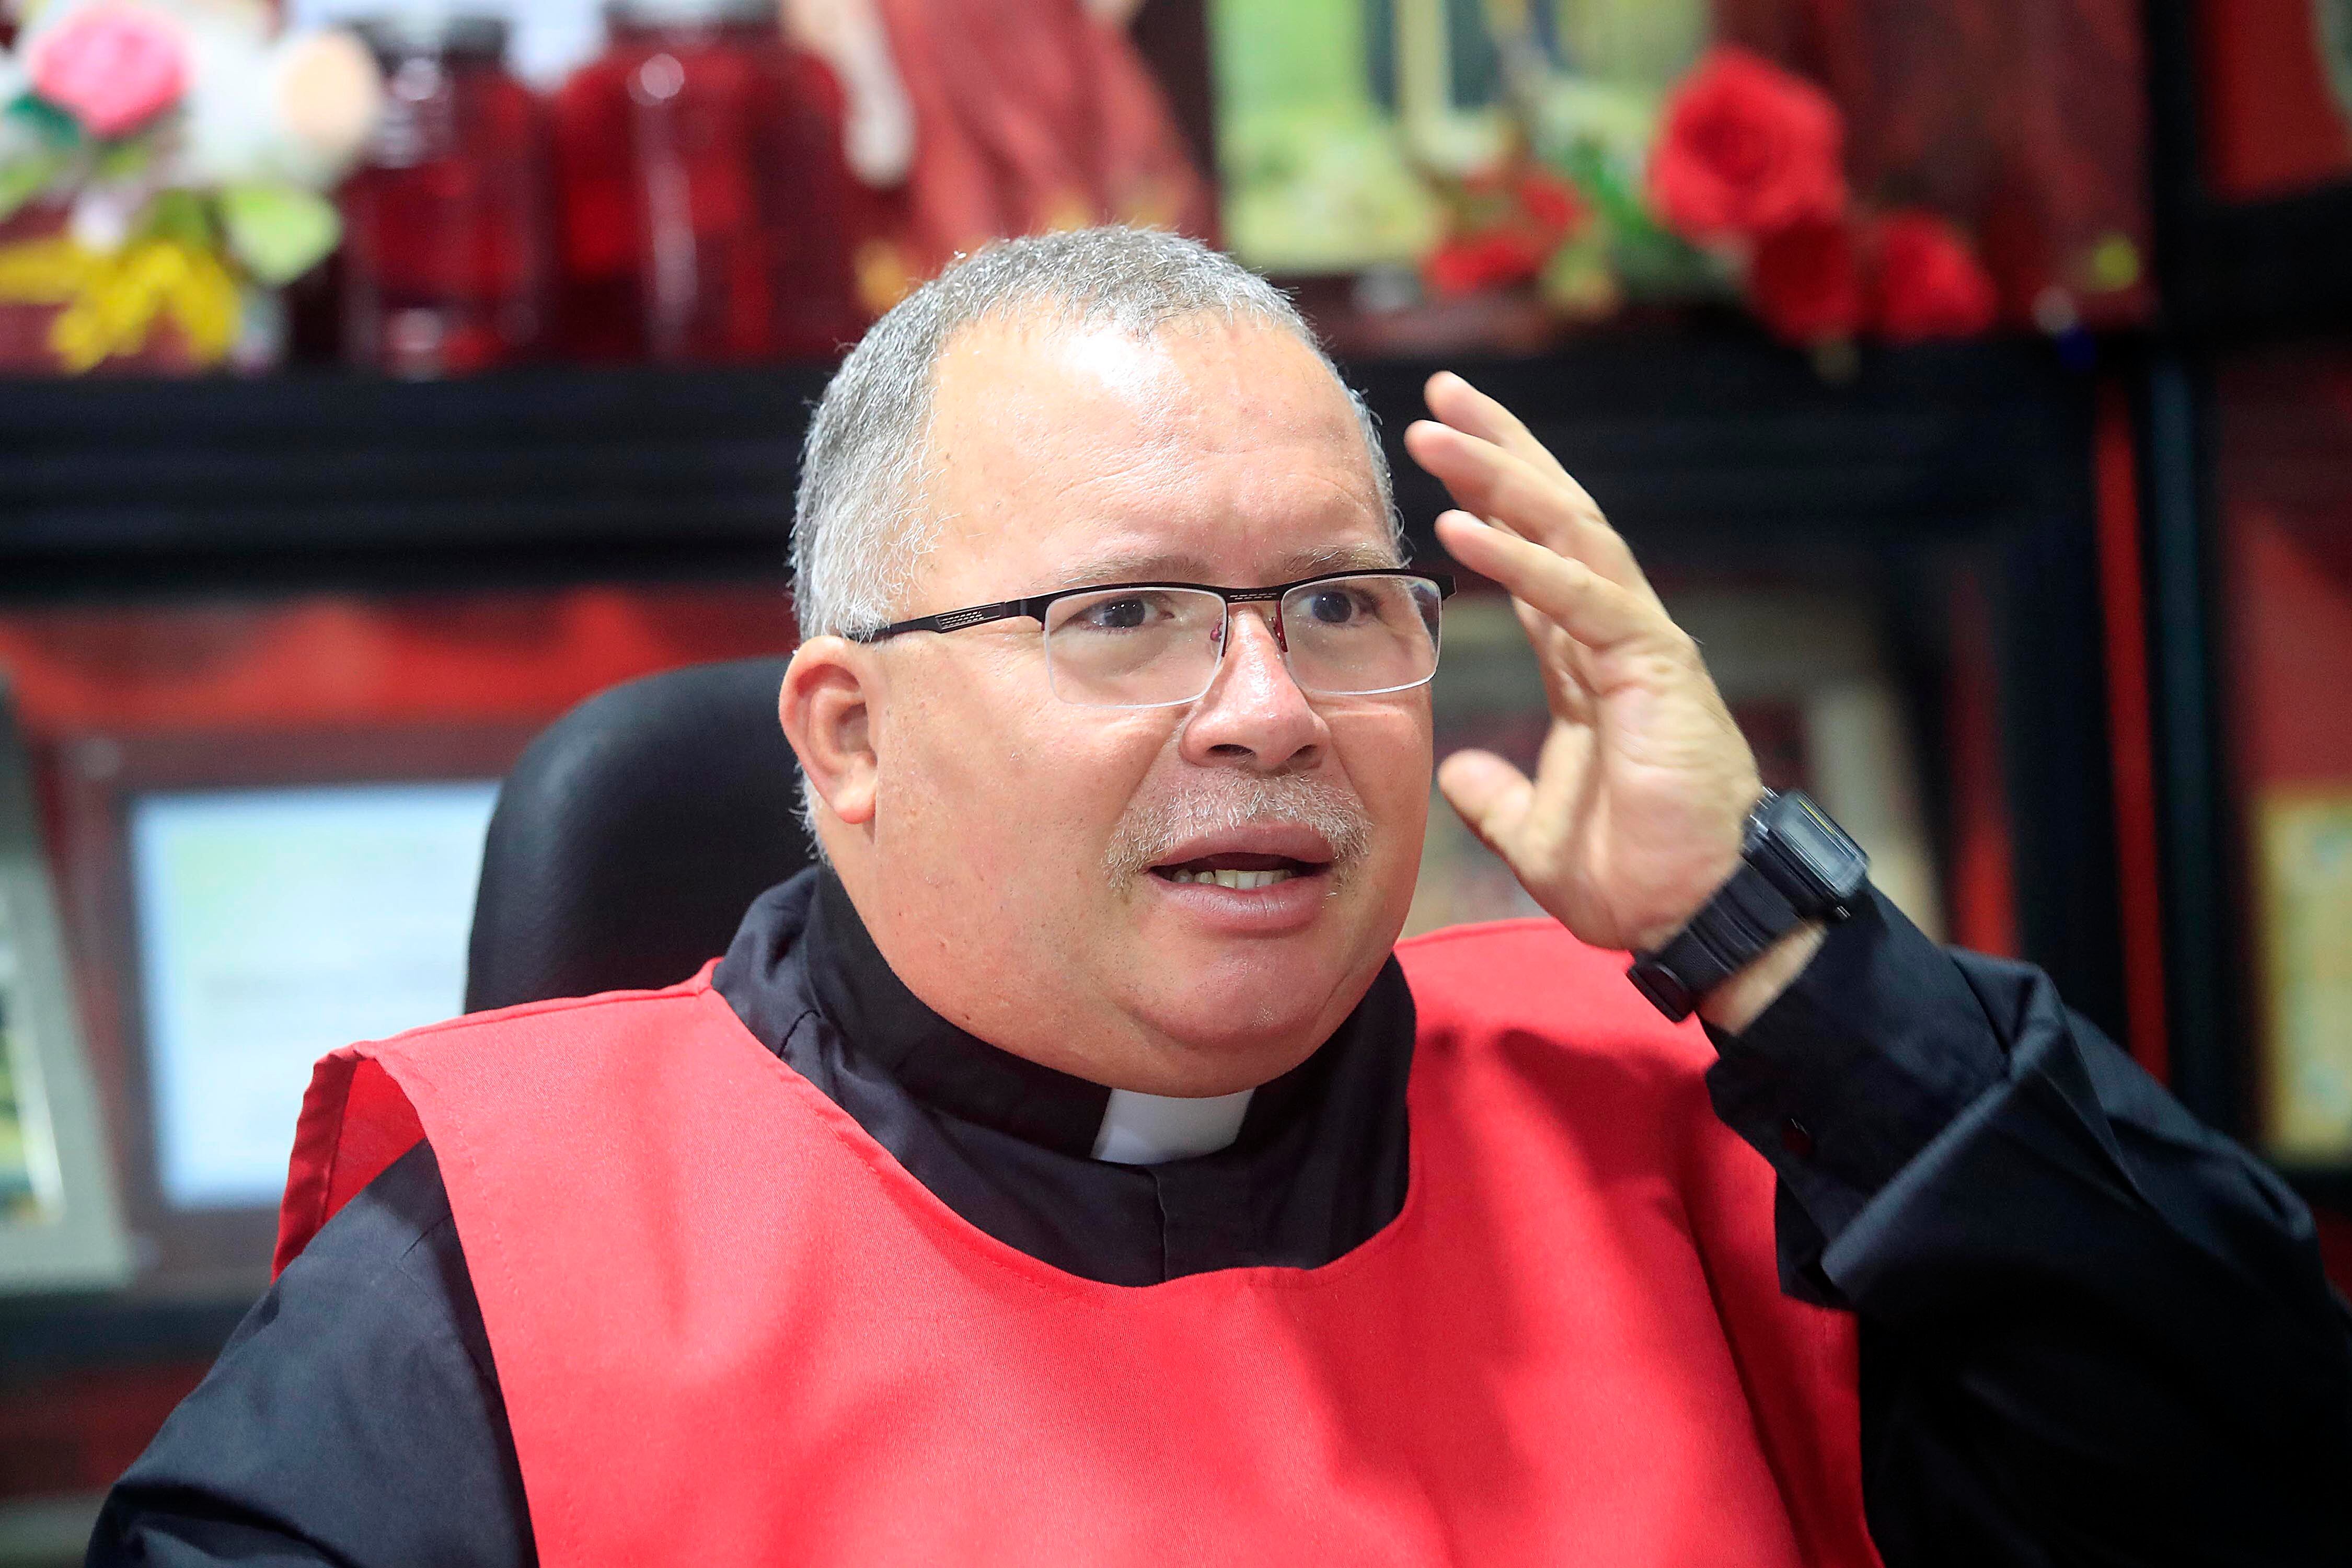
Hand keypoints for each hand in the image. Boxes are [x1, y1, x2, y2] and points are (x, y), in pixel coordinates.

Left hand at [1404, 372, 1764, 960]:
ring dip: (1499, 476)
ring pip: (1566, 535)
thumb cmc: (1639, 877)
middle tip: (1440, 392)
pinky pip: (1579, 599)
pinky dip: (1522, 560)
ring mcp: (1639, 644)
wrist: (1699, 918)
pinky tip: (1465, 524)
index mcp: (1589, 661)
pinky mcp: (1654, 668)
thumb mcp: (1536, 834)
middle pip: (1552, 520)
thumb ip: (1495, 797)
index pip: (1533, 558)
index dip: (1489, 500)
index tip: (1439, 449)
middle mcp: (1615, 635)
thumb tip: (1456, 769)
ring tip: (1435, 430)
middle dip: (1497, 451)